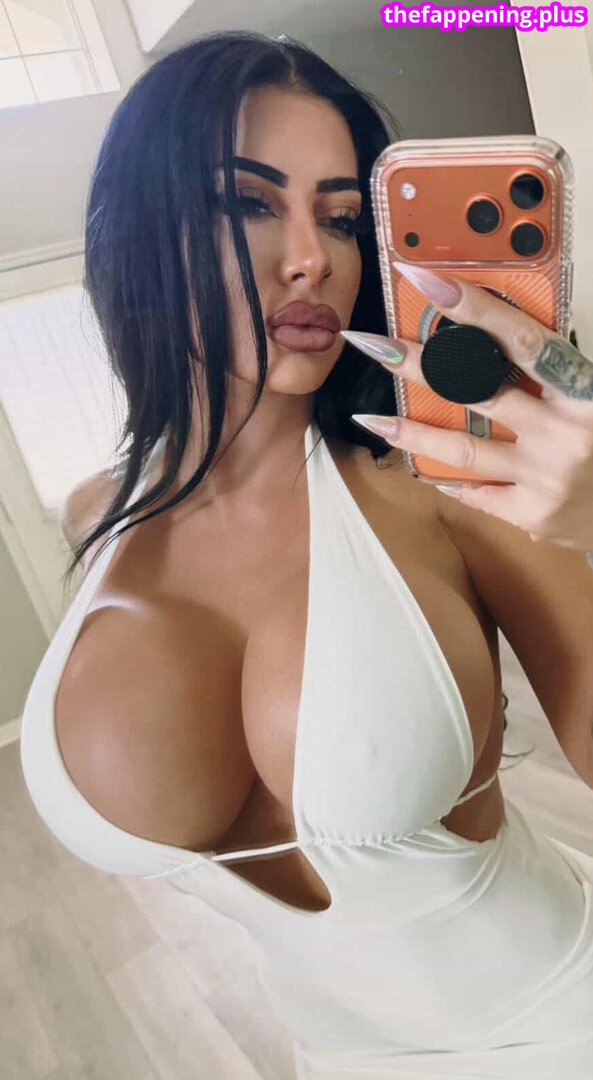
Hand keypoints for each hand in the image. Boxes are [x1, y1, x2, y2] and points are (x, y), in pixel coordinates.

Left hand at [342, 262, 592, 552]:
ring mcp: (547, 476)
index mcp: (585, 391)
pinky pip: (476, 491)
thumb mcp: (592, 398)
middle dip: (421, 365)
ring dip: (411, 431)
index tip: (431, 282)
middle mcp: (566, 432)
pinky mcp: (533, 514)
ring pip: (464, 447)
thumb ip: (550, 373)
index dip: (476, 309)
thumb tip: (485, 334)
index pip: (523, 340)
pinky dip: (446, 476)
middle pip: (478, 390)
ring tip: (371, 419)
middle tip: (377, 346)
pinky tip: (418, 463)